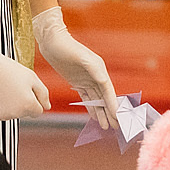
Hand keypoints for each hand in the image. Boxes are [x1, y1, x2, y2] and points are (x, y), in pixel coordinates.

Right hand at [0, 45, 49, 120]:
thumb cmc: (9, 70)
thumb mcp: (31, 77)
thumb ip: (43, 93)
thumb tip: (47, 107)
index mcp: (28, 105)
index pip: (37, 111)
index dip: (33, 100)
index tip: (24, 90)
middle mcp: (16, 113)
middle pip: (23, 113)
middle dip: (21, 103)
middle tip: (12, 87)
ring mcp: (1, 116)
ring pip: (10, 114)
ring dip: (8, 106)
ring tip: (2, 89)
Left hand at [31, 7, 121, 128]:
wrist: (52, 41)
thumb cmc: (67, 47)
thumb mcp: (82, 57)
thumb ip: (95, 69)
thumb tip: (104, 81)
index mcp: (100, 70)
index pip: (108, 92)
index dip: (114, 105)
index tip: (118, 117)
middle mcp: (96, 76)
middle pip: (105, 98)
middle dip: (110, 113)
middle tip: (116, 127)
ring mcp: (87, 80)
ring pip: (96, 100)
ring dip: (102, 113)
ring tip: (106, 126)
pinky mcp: (77, 82)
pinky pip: (86, 98)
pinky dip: (91, 108)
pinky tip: (95, 117)